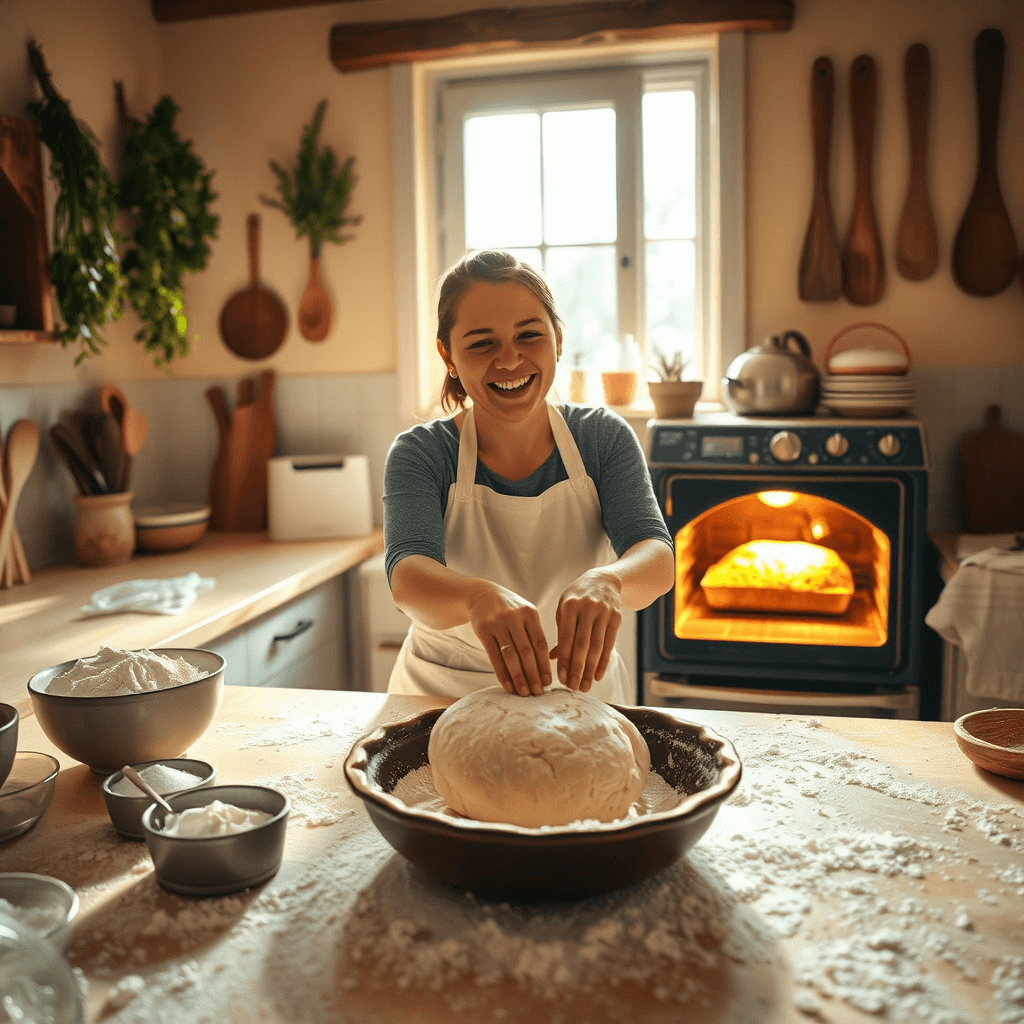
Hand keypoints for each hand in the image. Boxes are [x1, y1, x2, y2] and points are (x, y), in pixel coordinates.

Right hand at [468, 584, 551, 696]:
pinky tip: (507, 686)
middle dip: (533, 674)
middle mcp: (515, 617)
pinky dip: (502, 673)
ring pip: (511, 655)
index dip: (544, 665)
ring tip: (524, 693)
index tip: (548, 683)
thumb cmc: (509, 610)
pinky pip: (494, 656)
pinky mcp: (483, 630)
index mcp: (530, 613)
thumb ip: (535, 634)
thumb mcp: (525, 613)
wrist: (482, 594)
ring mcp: (498, 623)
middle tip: (538, 693)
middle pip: (527, 651)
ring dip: (518, 677)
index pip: (540, 643)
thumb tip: (545, 667)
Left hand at [552, 572, 621, 691]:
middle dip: (577, 669)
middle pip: (582, 645)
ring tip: (584, 687)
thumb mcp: (564, 608)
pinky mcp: (616, 618)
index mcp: (569, 606)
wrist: (604, 580)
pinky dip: (603, 662)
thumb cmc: (577, 598)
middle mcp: (587, 608)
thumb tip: (552, 658)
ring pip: (597, 647)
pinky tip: (597, 676)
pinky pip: (609, 644)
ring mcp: (603, 612)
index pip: (566, 638)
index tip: (560, 679)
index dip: (564, 660)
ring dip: (590, 669)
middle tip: (572, 688)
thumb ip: (560, 632)